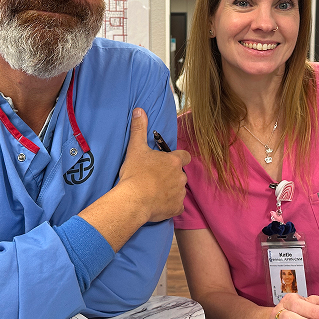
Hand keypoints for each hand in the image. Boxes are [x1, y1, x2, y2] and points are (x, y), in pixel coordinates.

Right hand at [118, 108, 190, 222]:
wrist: (133, 200)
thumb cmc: (135, 173)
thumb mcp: (135, 148)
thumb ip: (139, 128)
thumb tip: (139, 110)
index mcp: (174, 161)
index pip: (185, 156)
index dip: (178, 158)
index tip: (169, 161)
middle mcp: (180, 176)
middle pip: (180, 174)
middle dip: (171, 175)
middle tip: (155, 178)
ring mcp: (180, 193)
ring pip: (178, 190)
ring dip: (170, 190)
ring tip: (154, 192)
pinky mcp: (176, 208)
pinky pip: (177, 206)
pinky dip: (170, 205)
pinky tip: (159, 204)